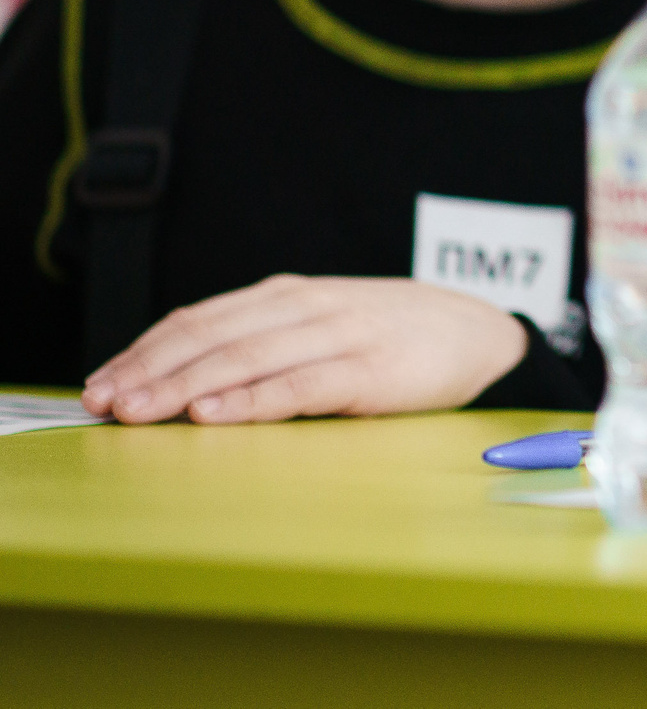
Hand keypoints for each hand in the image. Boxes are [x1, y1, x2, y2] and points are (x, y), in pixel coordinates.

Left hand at [81, 275, 528, 423]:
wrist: (481, 332)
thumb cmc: (392, 336)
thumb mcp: (322, 323)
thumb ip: (266, 338)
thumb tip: (180, 376)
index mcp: (289, 296)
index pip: (201, 318)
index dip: (144, 350)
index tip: (99, 384)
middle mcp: (308, 307)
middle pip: (214, 336)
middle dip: (151, 371)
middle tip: (104, 403)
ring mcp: (341, 336)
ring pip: (248, 357)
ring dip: (187, 386)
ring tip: (141, 410)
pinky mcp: (372, 372)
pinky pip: (302, 385)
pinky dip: (254, 400)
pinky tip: (217, 416)